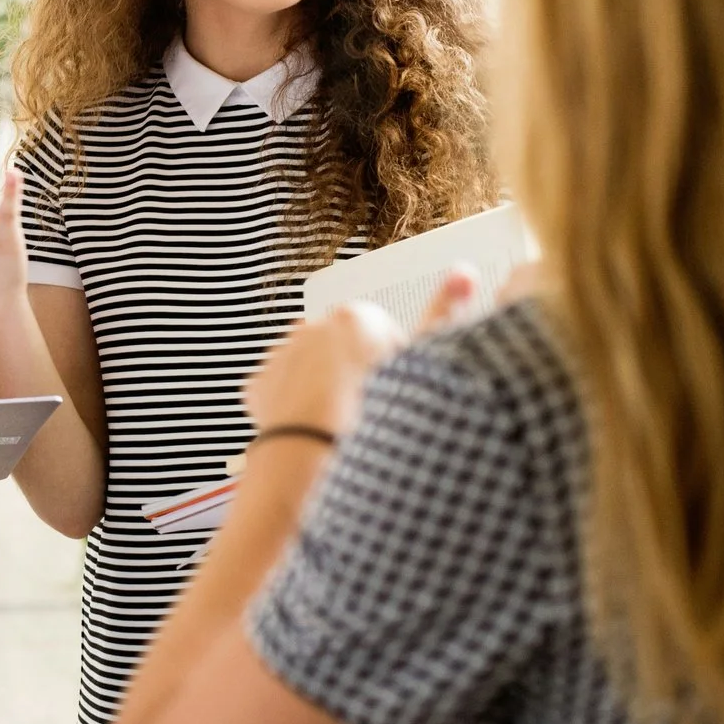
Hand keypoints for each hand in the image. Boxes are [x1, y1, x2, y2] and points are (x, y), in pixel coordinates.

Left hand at [242, 270, 476, 440]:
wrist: (321, 452)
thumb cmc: (375, 411)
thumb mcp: (421, 364)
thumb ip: (442, 316)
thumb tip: (464, 271)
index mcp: (357, 318)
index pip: (383, 339)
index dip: (396, 369)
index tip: (395, 392)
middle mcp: (313, 327)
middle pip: (344, 350)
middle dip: (355, 373)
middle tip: (368, 410)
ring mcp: (282, 353)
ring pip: (310, 369)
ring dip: (321, 388)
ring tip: (339, 423)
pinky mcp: (259, 384)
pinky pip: (280, 392)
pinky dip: (291, 407)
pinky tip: (310, 428)